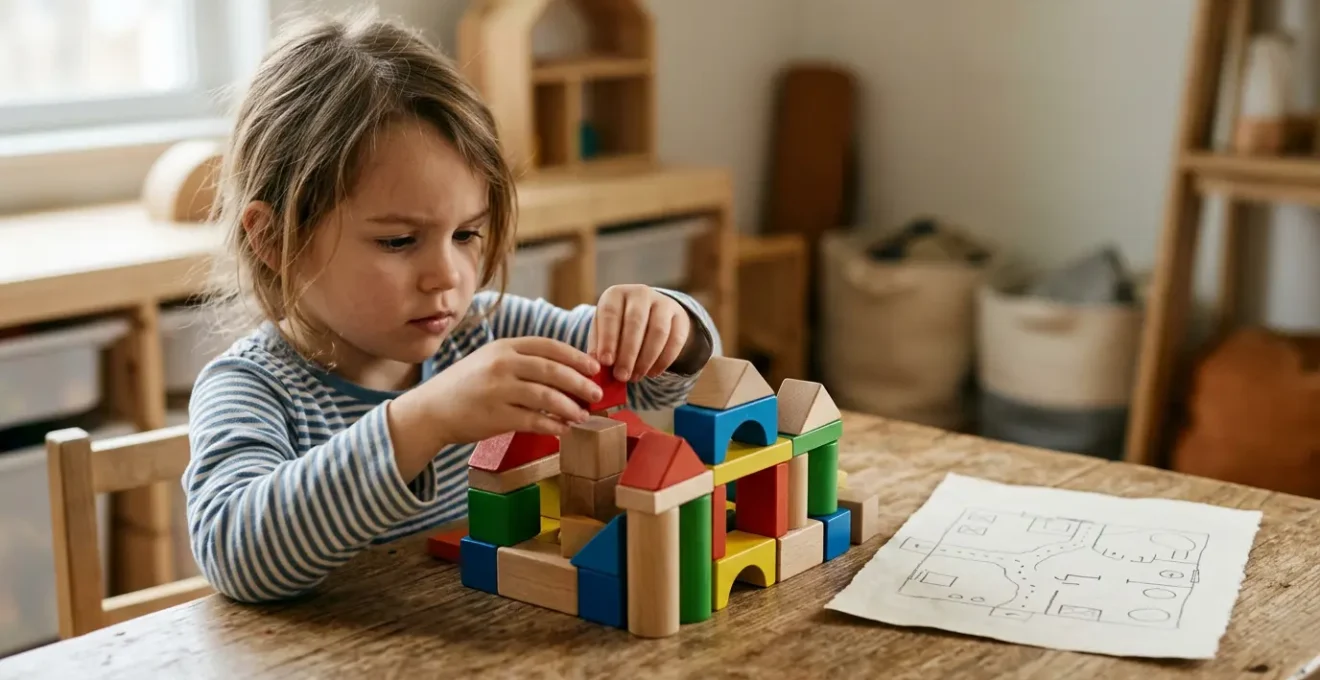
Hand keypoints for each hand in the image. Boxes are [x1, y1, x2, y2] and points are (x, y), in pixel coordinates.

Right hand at [418, 337, 601, 441]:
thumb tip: (565, 371)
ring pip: (546, 397)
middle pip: (552, 370)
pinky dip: (553, 426)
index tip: (594, 368)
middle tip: (597, 394)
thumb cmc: (465, 386)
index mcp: (504, 347)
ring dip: (570, 407)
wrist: (431, 410)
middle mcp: (502, 365)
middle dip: (580, 383)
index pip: (548, 346)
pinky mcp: (496, 416)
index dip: (575, 357)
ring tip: (583, 415)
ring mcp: (498, 390)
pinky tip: (563, 430)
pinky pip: (534, 421)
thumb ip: (521, 361)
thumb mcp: (490, 361)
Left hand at [588, 284, 690, 381]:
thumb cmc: (619, 326)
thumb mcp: (603, 330)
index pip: (610, 313)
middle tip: (622, 376)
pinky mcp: (679, 316)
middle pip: (635, 322)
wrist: (650, 314)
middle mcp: (640, 293)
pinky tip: (653, 373)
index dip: (608, 338)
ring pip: (658, 331)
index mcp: (615, 294)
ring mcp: (663, 302)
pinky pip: (675, 340)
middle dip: (628, 353)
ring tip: (636, 377)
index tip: (606, 362)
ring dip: (646, 358)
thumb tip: (596, 365)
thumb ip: (598, 346)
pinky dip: (663, 360)